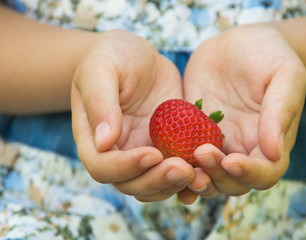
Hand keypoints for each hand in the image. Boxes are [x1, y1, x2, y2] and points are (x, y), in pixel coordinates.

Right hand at [71, 30, 193, 201]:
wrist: (139, 57)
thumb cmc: (114, 56)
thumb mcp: (102, 69)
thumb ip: (100, 102)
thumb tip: (104, 142)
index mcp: (94, 137)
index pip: (102, 167)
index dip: (125, 167)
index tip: (152, 153)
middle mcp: (117, 151)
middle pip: (130, 184)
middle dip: (156, 181)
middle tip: (183, 169)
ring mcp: (142, 151)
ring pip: (154, 185)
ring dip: (173, 184)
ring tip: (197, 171)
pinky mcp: (166, 147)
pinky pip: (175, 171)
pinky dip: (189, 177)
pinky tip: (205, 172)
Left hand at [179, 25, 305, 202]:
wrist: (236, 44)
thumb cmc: (268, 55)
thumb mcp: (284, 74)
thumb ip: (281, 110)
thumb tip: (274, 152)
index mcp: (269, 141)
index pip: (265, 173)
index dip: (249, 174)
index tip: (230, 160)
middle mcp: (243, 149)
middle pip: (232, 182)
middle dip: (217, 176)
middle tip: (201, 154)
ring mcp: (216, 144)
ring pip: (206, 177)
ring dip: (195, 179)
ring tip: (178, 167)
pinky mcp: (192, 134)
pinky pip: (184, 158)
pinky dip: (175, 168)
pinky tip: (162, 165)